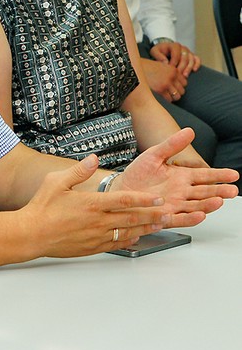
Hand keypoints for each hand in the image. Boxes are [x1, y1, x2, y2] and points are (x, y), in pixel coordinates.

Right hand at [20, 154, 169, 256]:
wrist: (31, 234)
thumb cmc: (41, 207)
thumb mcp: (56, 182)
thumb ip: (78, 171)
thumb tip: (93, 159)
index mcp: (91, 203)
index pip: (125, 200)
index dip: (144, 199)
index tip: (158, 198)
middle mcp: (98, 221)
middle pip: (132, 218)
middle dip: (152, 215)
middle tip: (168, 213)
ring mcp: (96, 236)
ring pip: (128, 233)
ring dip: (145, 228)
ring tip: (158, 225)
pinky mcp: (92, 247)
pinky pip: (116, 244)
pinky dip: (129, 240)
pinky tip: (135, 238)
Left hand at [116, 128, 238, 226]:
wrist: (120, 189)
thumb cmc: (137, 173)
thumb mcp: (153, 155)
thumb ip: (171, 145)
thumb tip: (189, 131)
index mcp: (181, 177)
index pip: (204, 175)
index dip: (219, 175)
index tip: (233, 175)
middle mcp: (181, 192)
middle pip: (204, 192)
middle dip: (219, 192)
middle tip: (232, 191)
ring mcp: (174, 204)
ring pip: (195, 206)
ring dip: (207, 205)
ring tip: (218, 202)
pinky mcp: (164, 216)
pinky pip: (179, 218)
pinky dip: (189, 218)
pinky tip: (199, 215)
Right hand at [141, 57, 187, 101]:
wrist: (133, 68)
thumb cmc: (145, 67)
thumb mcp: (160, 65)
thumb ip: (168, 72)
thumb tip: (173, 80)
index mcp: (173, 70)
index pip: (184, 82)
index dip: (179, 86)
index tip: (173, 88)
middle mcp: (172, 77)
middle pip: (182, 90)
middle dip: (176, 92)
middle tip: (170, 94)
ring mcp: (166, 84)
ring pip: (177, 96)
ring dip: (172, 97)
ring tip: (167, 97)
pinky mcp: (160, 90)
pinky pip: (169, 99)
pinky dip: (167, 100)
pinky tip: (162, 98)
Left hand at [148, 41, 200, 76]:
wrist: (164, 49)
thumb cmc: (159, 51)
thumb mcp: (155, 51)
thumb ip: (158, 56)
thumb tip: (166, 63)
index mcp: (174, 46)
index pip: (176, 54)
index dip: (174, 62)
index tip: (171, 69)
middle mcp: (183, 48)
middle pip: (185, 57)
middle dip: (182, 67)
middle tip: (178, 75)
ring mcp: (188, 51)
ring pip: (192, 59)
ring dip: (189, 68)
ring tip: (185, 76)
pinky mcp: (191, 55)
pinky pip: (197, 59)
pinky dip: (197, 64)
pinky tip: (194, 70)